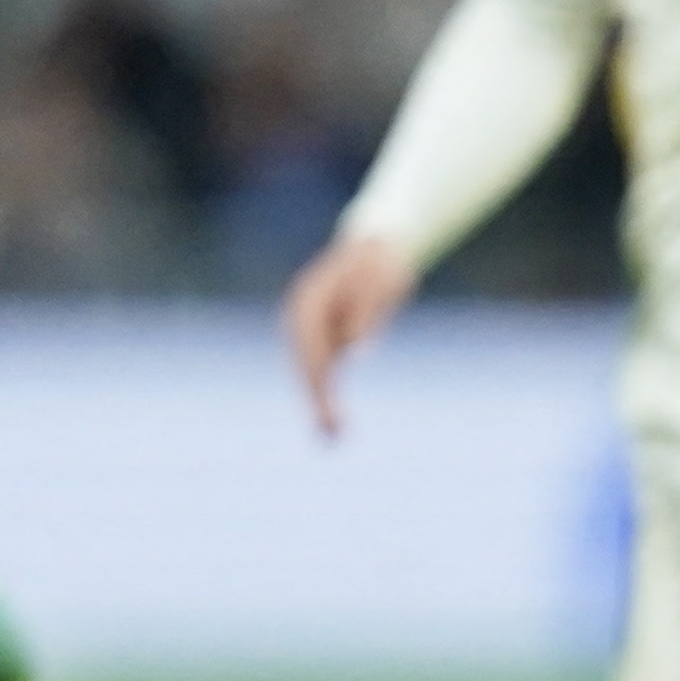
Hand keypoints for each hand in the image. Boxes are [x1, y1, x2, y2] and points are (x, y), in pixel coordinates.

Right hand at [282, 231, 417, 436]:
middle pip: (303, 363)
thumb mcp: (380, 284)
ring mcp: (307, 328)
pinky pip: (320, 370)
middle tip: (332, 433)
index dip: (318, 380)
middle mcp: (299, 316)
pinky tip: (334, 422)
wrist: (376, 246)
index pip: (308, 347)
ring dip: (319, 402)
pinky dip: (325, 394)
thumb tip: (357, 353)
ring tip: (332, 435)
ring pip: (309, 371)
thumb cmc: (380, 264)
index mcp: (308, 301)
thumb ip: (367, 315)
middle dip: (316, 399)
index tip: (329, 407)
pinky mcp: (321, 338)